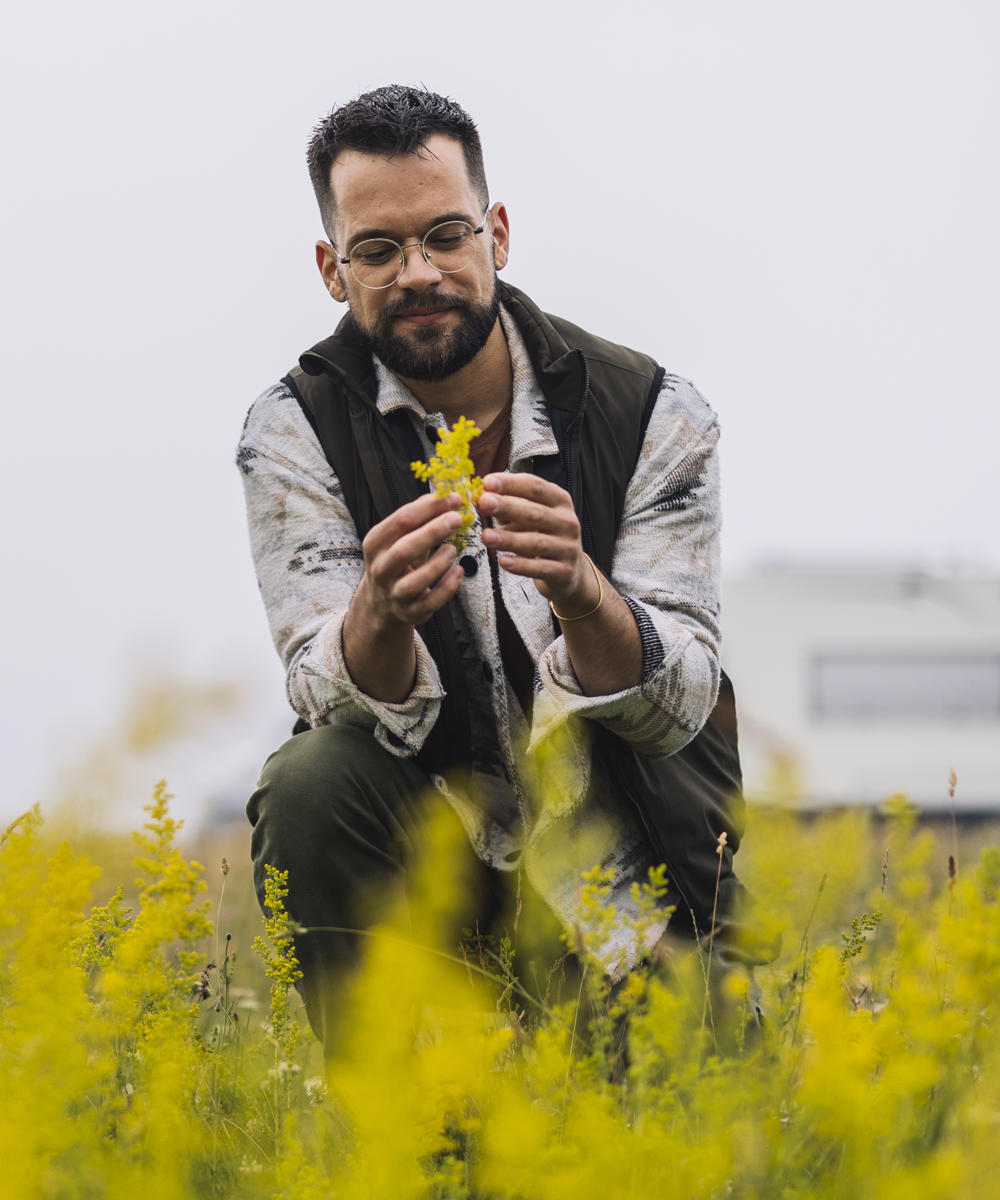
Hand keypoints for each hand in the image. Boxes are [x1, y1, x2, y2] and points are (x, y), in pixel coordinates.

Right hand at [357, 491, 465, 629]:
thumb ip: (419, 517)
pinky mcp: (410, 612)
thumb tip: (445, 493)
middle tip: (457, 518)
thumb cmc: (398, 560)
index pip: (401, 520)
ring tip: (454, 548)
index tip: (454, 497)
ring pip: (415, 581)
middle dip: (433, 532)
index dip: (429, 507)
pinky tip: (459, 572)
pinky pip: (430, 602)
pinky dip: (447, 587)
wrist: (382, 602)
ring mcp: (394, 593)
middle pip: (405, 549)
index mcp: (376, 543)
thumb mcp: (399, 537)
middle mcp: (381, 569)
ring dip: (438, 563)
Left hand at [477, 473, 599, 616]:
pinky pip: (540, 568)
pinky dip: (521, 565)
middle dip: (508, 506)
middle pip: (536, 513)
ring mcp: (568, 548)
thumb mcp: (529, 517)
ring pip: (537, 542)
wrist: (569, 571)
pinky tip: (503, 561)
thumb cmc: (544, 536)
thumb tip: (480, 497)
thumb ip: (507, 506)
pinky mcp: (564, 571)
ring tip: (486, 536)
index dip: (511, 484)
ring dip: (509, 539)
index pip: (535, 487)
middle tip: (485, 503)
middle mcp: (567, 522)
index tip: (487, 482)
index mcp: (559, 501)